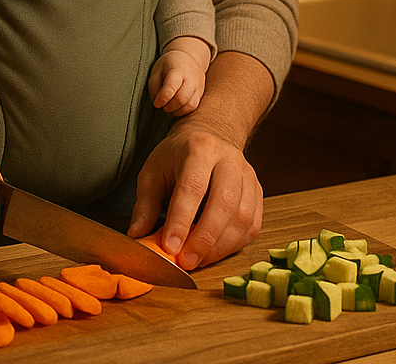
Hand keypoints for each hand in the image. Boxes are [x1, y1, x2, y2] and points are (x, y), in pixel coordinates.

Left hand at [128, 51, 271, 269]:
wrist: (211, 133)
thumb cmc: (178, 155)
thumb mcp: (153, 170)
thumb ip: (145, 204)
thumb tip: (137, 236)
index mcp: (199, 149)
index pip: (192, 188)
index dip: (181, 220)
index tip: (170, 247)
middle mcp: (228, 159)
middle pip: (223, 203)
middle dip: (204, 239)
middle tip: (186, 261)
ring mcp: (248, 175)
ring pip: (243, 217)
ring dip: (221, 246)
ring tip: (198, 260)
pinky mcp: (258, 191)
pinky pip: (253, 224)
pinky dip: (235, 244)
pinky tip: (216, 252)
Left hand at [149, 39, 209, 115]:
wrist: (190, 57)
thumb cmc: (169, 65)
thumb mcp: (157, 69)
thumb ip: (154, 86)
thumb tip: (157, 103)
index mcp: (177, 70)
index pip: (171, 87)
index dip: (162, 98)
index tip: (156, 103)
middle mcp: (190, 79)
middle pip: (181, 99)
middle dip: (169, 106)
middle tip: (162, 105)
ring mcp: (198, 86)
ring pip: (190, 105)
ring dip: (176, 111)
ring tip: (168, 107)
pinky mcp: (200, 93)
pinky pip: (194, 107)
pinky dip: (183, 111)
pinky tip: (176, 108)